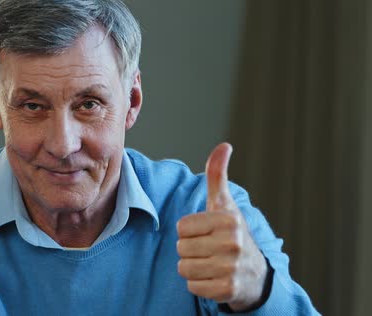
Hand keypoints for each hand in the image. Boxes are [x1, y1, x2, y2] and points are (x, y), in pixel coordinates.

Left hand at [176, 143, 266, 310]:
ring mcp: (232, 268)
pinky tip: (214, 278)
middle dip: (190, 251)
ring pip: (184, 268)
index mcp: (228, 220)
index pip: (182, 227)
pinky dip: (199, 285)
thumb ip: (217, 175)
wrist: (254, 274)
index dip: (189, 231)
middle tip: (209, 250)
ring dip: (193, 268)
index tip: (206, 233)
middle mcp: (233, 243)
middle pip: (181, 248)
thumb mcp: (224, 204)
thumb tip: (223, 146)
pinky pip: (192, 287)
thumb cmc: (231, 234)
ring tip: (210, 263)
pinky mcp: (228, 290)